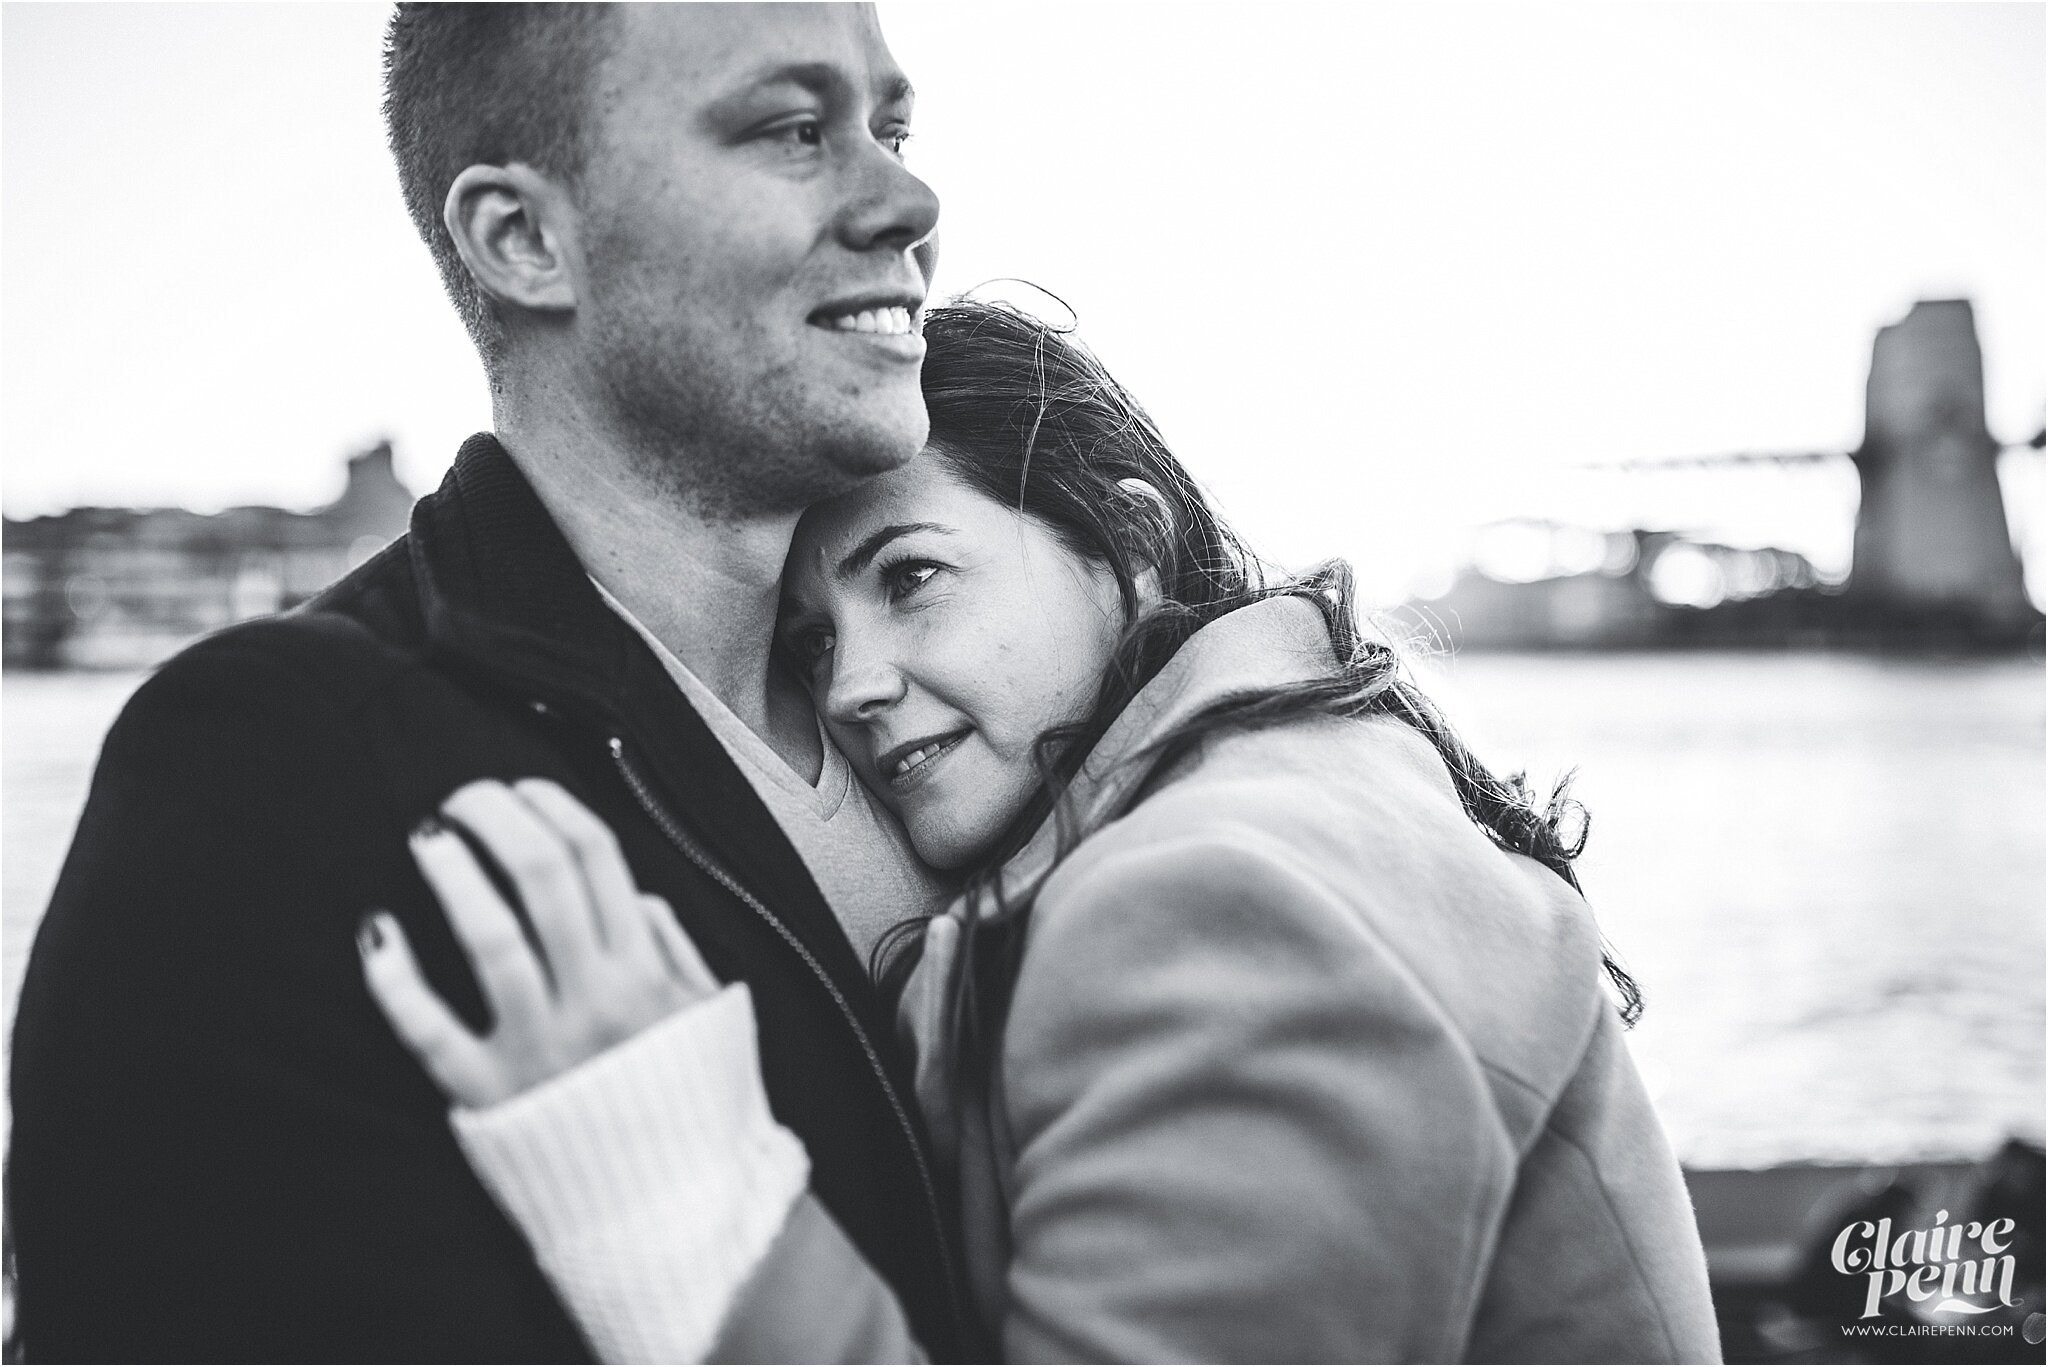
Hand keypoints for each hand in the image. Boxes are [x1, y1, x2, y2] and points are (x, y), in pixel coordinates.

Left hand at [359, 778, 718, 1109]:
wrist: (678, 1213)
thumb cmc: (692, 1111)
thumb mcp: (710, 1018)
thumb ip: (675, 948)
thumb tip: (633, 894)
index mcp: (648, 972)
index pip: (597, 856)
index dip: (552, 805)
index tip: (521, 787)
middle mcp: (594, 1001)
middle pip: (540, 875)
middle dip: (496, 815)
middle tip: (463, 798)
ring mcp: (538, 1048)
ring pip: (488, 936)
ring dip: (451, 873)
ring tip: (426, 837)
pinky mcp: (487, 1096)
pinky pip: (429, 1030)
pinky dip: (395, 979)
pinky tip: (375, 932)